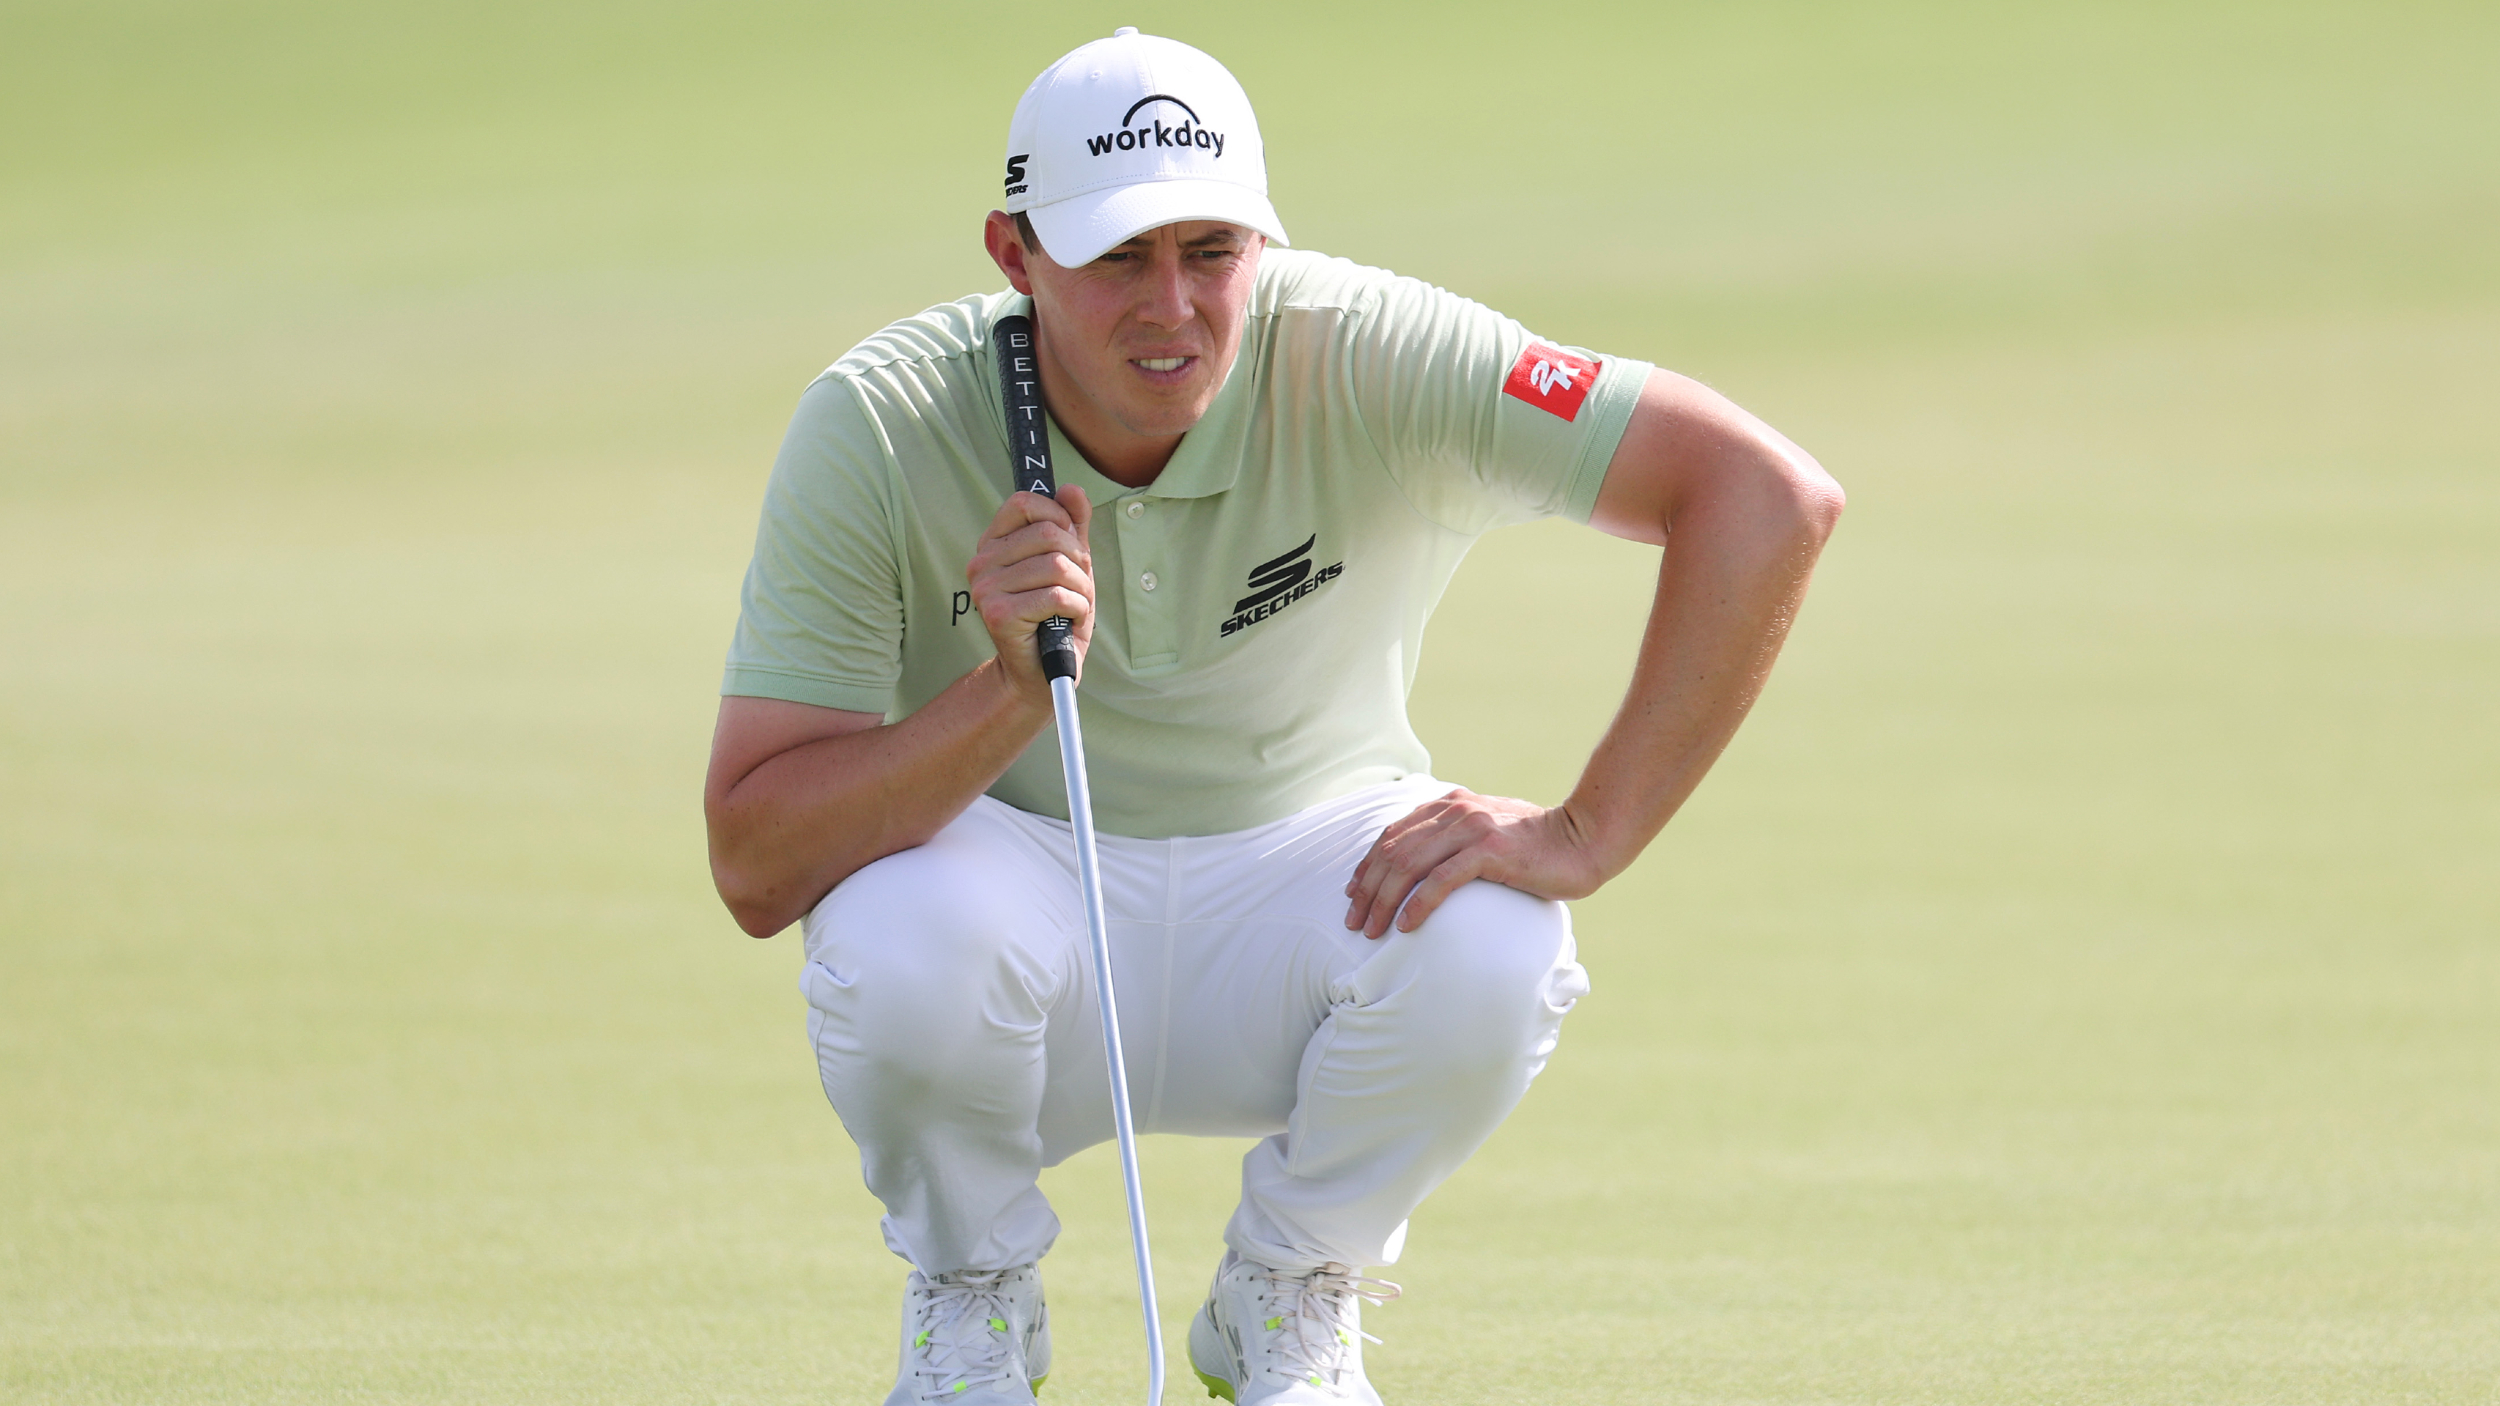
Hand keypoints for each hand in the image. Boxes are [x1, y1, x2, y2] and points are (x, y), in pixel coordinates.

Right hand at [968, 486, 1093, 699]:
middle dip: (1078, 561)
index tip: (1068, 544)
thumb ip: (1072, 525)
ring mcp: (986, 589)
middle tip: (1076, 586)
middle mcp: (982, 563)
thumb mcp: (1070, 563)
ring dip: (1081, 589)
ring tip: (1073, 606)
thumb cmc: (1055, 615)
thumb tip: (1072, 490)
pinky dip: (1076, 608)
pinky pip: (1056, 595)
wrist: (1042, 670)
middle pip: (1048, 533)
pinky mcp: (998, 614)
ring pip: (1057, 566)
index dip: (1057, 517)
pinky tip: (1067, 619)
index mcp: (993, 544)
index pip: (1024, 502)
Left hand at [1343, 788, 1609, 937]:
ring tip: (1372, 930)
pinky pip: (1440, 880)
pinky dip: (1418, 904)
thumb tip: (1423, 863)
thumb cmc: (1536, 845)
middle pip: (1392, 851)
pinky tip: (1406, 926)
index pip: (1392, 834)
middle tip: (1355, 922)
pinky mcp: (1489, 852)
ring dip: (1384, 901)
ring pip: (1409, 865)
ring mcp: (1472, 829)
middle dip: (1367, 889)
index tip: (1352, 895)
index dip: (1366, 865)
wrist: (1583, 840)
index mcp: (1450, 804)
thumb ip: (1456, 837)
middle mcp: (1456, 811)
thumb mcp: (1487, 832)